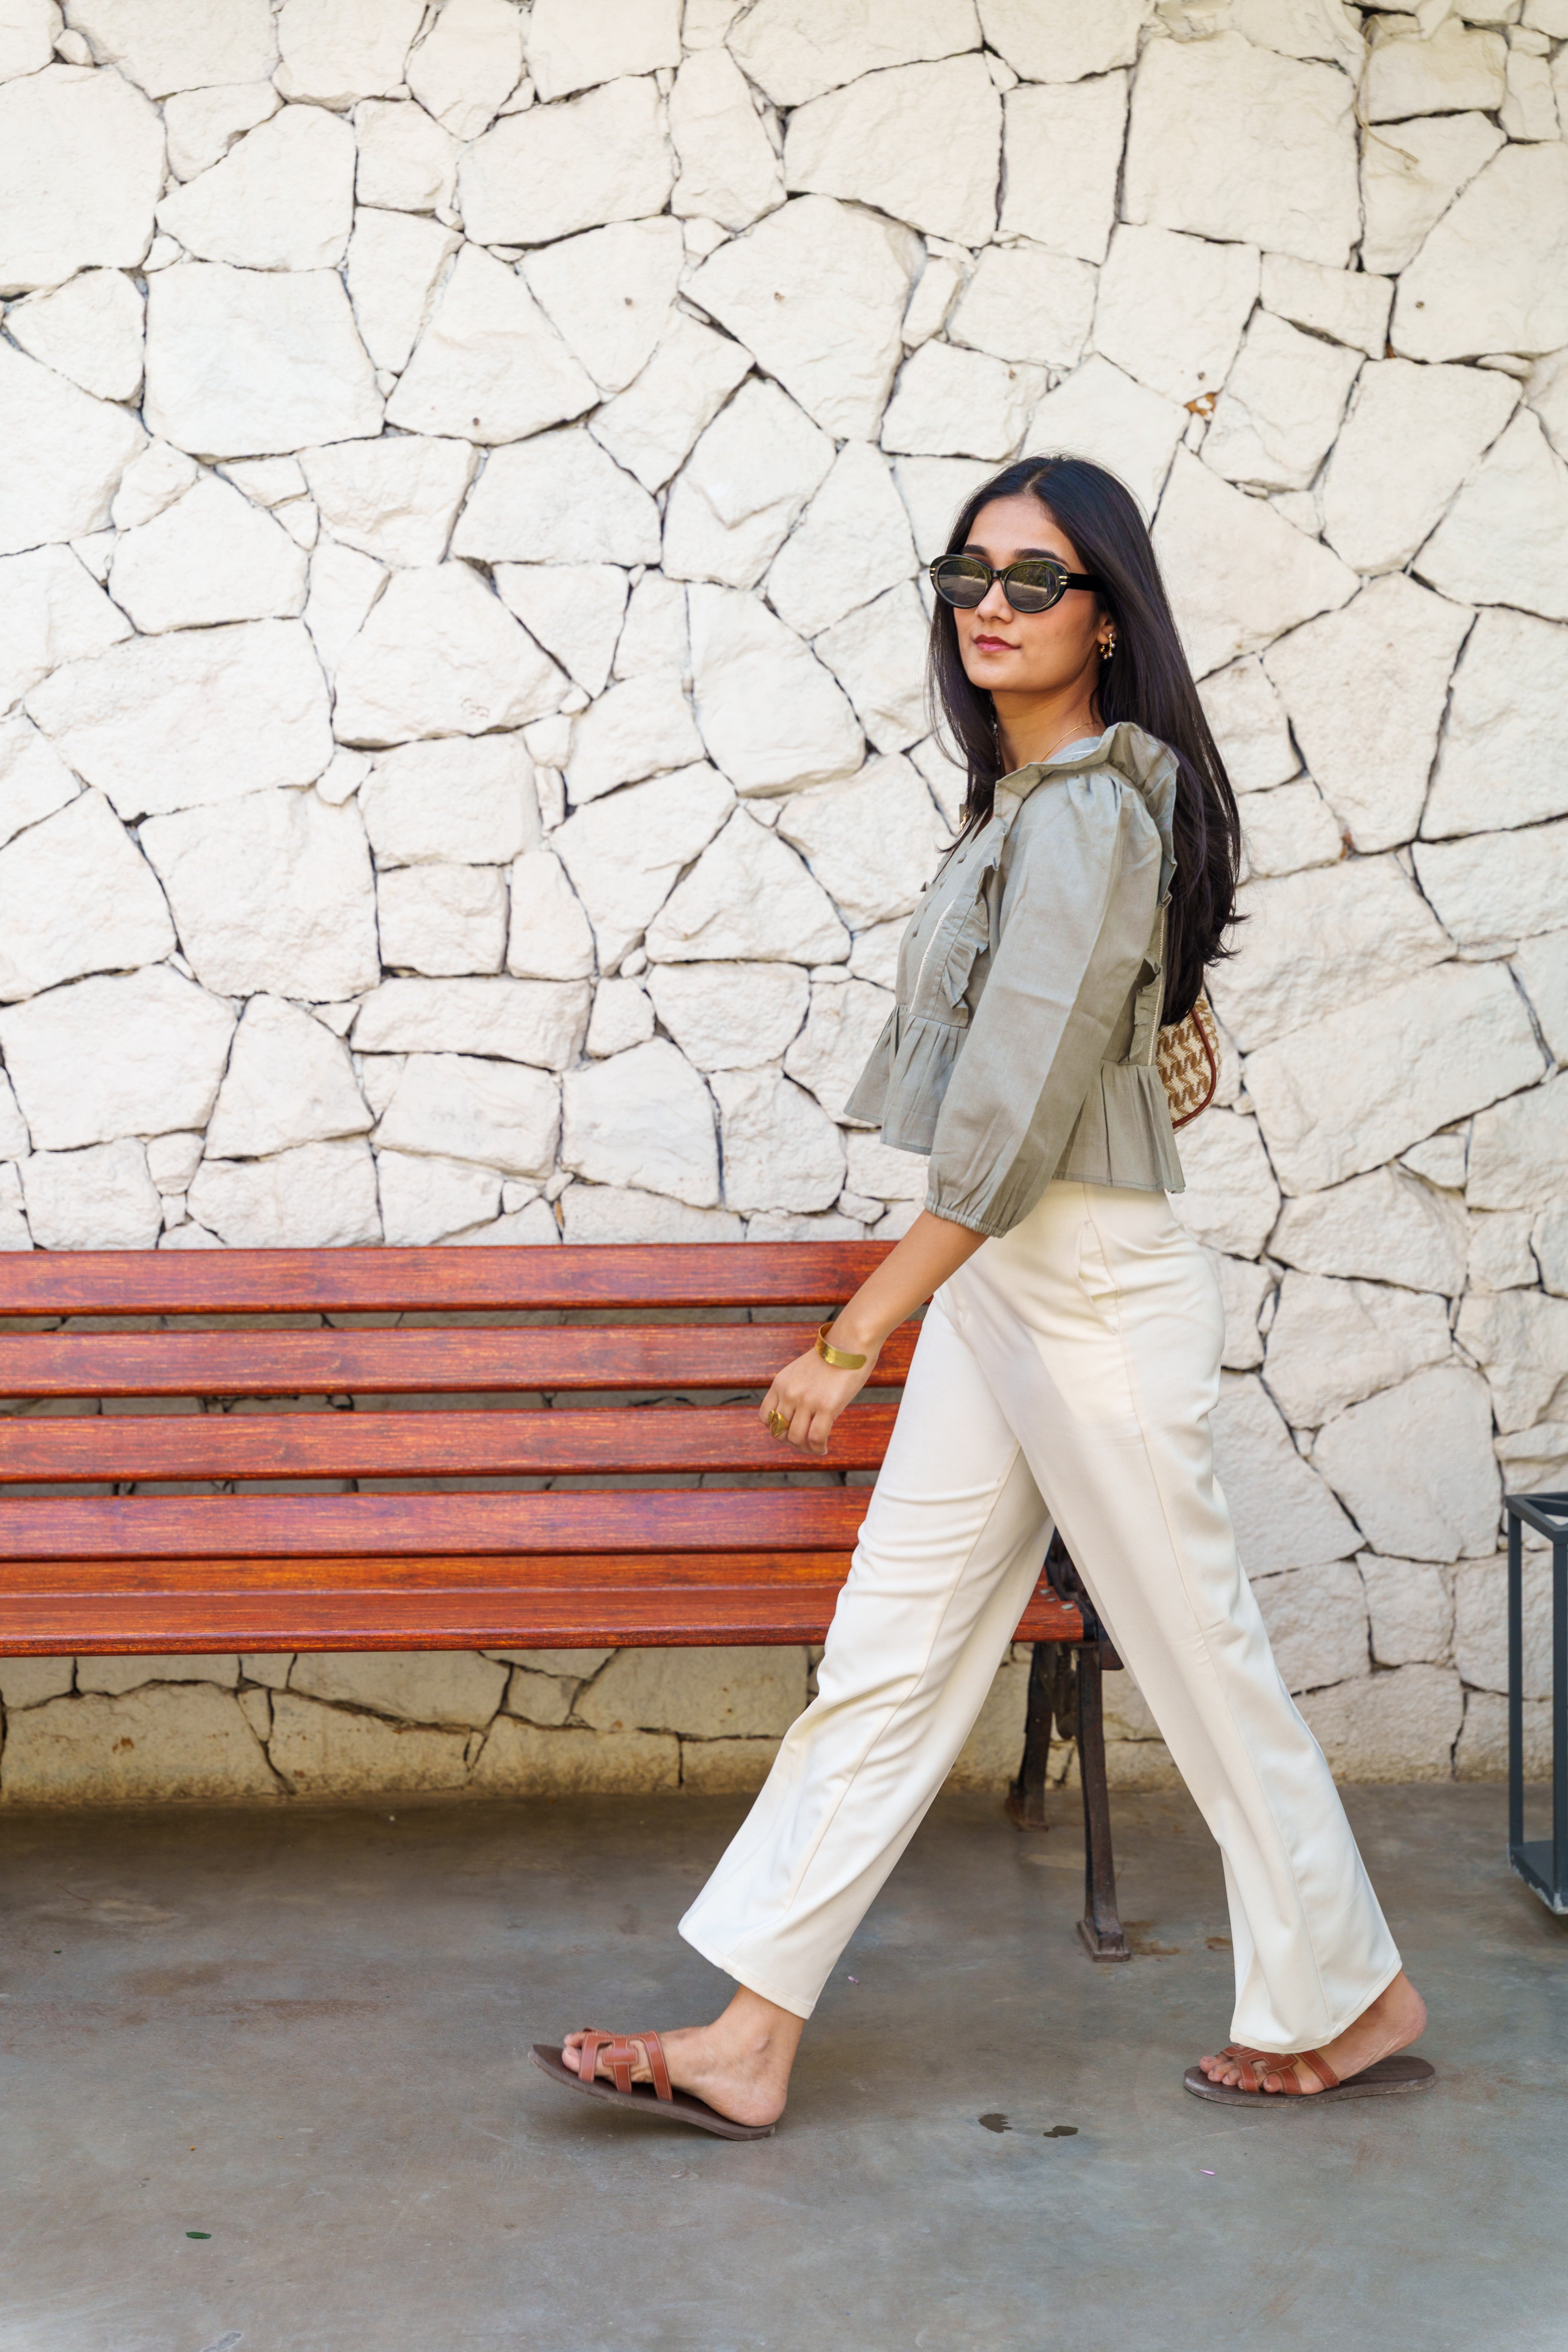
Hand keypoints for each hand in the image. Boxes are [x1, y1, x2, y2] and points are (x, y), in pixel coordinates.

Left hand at [760, 1336, 877, 1456]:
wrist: (850, 1342)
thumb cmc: (831, 1358)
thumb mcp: (801, 1372)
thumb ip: (794, 1391)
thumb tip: (796, 1416)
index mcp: (780, 1383)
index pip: (765, 1417)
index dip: (776, 1430)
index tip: (790, 1432)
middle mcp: (789, 1393)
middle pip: (779, 1431)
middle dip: (791, 1442)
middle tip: (805, 1444)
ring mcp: (807, 1400)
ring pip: (797, 1438)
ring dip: (805, 1449)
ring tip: (816, 1448)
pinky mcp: (827, 1406)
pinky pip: (816, 1438)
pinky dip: (818, 1448)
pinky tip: (823, 1448)